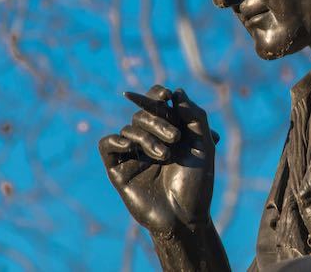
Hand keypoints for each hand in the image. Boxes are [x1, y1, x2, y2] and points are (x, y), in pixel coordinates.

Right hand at [98, 85, 216, 233]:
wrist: (185, 216)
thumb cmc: (197, 183)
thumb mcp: (203, 145)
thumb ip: (194, 116)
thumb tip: (177, 92)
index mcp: (169, 131)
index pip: (156, 103)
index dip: (157, 94)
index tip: (166, 94)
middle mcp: (150, 140)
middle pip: (143, 114)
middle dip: (159, 121)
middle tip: (176, 138)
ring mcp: (133, 154)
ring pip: (129, 128)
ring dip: (147, 137)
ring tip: (165, 155)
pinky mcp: (118, 169)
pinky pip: (107, 144)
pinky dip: (115, 139)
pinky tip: (127, 145)